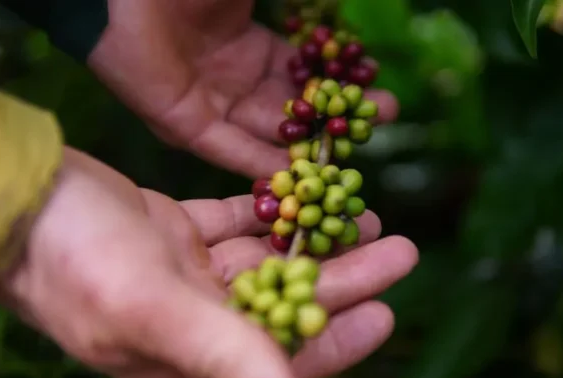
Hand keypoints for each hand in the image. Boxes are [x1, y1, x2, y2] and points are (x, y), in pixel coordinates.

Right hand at [0, 148, 416, 377]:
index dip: (338, 338)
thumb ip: (225, 357)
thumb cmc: (75, 259)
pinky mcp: (172, 233)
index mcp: (189, 358)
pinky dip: (267, 213)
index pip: (281, 356)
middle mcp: (192, 322)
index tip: (386, 310)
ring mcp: (182, 275)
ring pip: (266, 261)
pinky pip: (233, 225)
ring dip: (313, 241)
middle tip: (397, 247)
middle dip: (342, 277)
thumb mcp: (153, 309)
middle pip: (286, 302)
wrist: (14, 198)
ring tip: (361, 214)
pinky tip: (301, 195)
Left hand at [88, 0, 398, 177]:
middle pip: (290, 107)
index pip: (300, 73)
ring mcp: (206, 102)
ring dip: (302, 147)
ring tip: (347, 155)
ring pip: (263, 133)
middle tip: (381, 121)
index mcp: (246, 44)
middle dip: (333, 117)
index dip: (337, 83)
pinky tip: (293, 175)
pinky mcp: (181, 123)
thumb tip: (340, 9)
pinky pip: (226, 148)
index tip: (376, 89)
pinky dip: (257, 161)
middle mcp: (229, 78)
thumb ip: (302, 5)